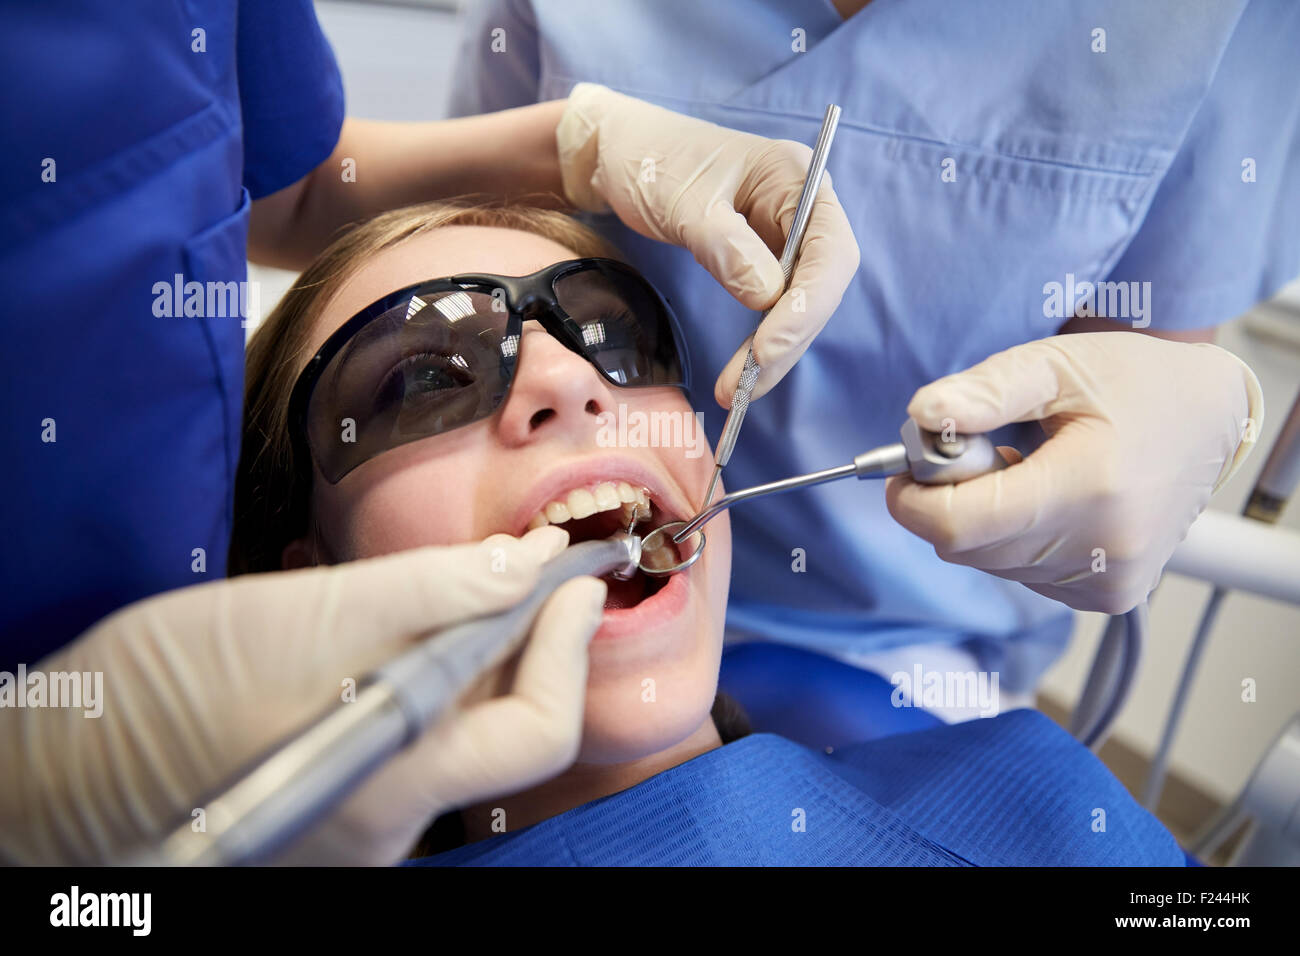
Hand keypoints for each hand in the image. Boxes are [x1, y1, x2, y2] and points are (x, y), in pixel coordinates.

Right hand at [0, 526, 605, 864]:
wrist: (59, 769)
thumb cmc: (164, 693)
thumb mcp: (305, 617)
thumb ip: (427, 592)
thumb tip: (519, 568)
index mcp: (394, 784)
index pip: (534, 726)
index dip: (567, 640)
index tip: (576, 571)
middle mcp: (391, 823)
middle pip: (508, 732)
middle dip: (537, 645)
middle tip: (543, 574)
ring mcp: (362, 822)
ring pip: (461, 731)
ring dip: (485, 655)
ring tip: (478, 589)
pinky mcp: (335, 803)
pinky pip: (417, 739)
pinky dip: (435, 677)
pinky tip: (414, 632)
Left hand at [556, 82, 859, 404]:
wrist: (621, 153)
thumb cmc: (651, 160)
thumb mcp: (683, 202)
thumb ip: (727, 247)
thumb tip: (767, 298)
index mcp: (796, 177)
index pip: (829, 250)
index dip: (807, 306)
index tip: (768, 349)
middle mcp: (801, 208)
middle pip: (820, 286)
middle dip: (788, 340)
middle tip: (746, 385)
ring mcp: (784, 237)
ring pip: (798, 306)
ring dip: (774, 353)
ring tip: (736, 391)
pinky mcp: (763, 261)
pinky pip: (773, 308)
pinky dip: (759, 344)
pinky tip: (741, 373)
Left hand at [885, 333, 1263, 613]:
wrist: (1211, 420)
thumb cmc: (1134, 382)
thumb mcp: (1055, 365)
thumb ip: (984, 391)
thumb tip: (921, 414)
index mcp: (1088, 490)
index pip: (958, 525)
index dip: (913, 498)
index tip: (909, 464)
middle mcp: (1101, 551)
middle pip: (966, 546)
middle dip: (952, 497)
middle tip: (985, 448)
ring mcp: (1108, 583)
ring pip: (989, 563)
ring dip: (986, 517)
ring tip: (1029, 468)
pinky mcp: (1109, 596)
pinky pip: (1021, 574)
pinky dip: (1015, 538)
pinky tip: (1050, 499)